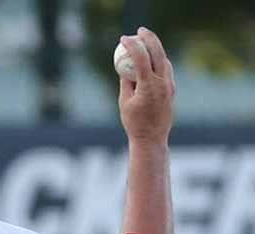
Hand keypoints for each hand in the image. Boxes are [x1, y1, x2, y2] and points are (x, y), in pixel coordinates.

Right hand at [118, 27, 174, 144]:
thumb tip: (125, 66)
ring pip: (164, 60)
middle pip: (158, 52)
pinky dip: (159, 61)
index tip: (124, 39)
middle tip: (139, 31)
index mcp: (148, 86)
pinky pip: (166, 69)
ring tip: (145, 42)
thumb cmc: (134, 123)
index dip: (132, 45)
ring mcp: (169, 85)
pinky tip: (152, 59)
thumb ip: (126, 82)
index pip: (141, 58)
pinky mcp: (172, 89)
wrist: (151, 138)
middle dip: (149, 38)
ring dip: (155, 49)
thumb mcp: (124, 101)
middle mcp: (162, 83)